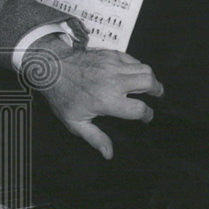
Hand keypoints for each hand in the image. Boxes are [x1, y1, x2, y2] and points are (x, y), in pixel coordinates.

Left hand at [25, 36, 163, 158]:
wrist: (51, 68)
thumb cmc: (62, 96)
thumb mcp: (75, 122)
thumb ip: (95, 138)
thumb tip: (109, 154)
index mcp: (107, 100)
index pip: (139, 109)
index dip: (147, 115)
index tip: (146, 117)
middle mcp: (113, 81)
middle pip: (148, 82)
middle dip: (157, 90)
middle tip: (157, 95)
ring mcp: (112, 65)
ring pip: (144, 68)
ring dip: (150, 77)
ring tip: (148, 85)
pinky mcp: (110, 54)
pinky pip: (132, 59)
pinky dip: (137, 67)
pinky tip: (132, 74)